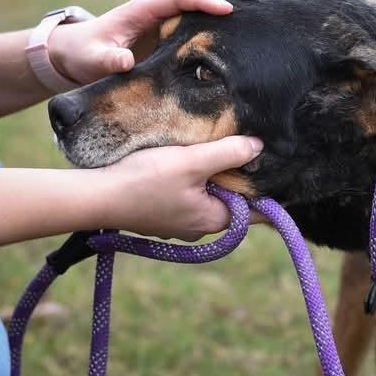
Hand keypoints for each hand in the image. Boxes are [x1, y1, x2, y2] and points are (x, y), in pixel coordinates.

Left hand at [49, 0, 263, 85]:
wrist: (77, 51)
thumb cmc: (86, 54)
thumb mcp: (94, 60)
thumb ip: (110, 61)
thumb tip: (126, 62)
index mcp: (144, 9)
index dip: (204, 1)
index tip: (228, 10)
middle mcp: (158, 4)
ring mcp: (166, 11)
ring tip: (259, 3)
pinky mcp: (170, 22)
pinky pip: (199, 9)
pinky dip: (221, 6)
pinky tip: (242, 17)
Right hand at [88, 135, 263, 239]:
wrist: (95, 197)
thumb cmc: (144, 180)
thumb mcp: (192, 161)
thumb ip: (228, 153)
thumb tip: (258, 147)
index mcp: (212, 219)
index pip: (255, 211)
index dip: (268, 192)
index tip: (280, 173)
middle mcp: (197, 227)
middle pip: (231, 201)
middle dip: (238, 179)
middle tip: (246, 150)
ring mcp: (177, 223)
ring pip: (207, 198)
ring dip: (212, 178)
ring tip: (214, 151)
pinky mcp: (160, 215)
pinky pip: (187, 198)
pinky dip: (192, 182)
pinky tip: (185, 162)